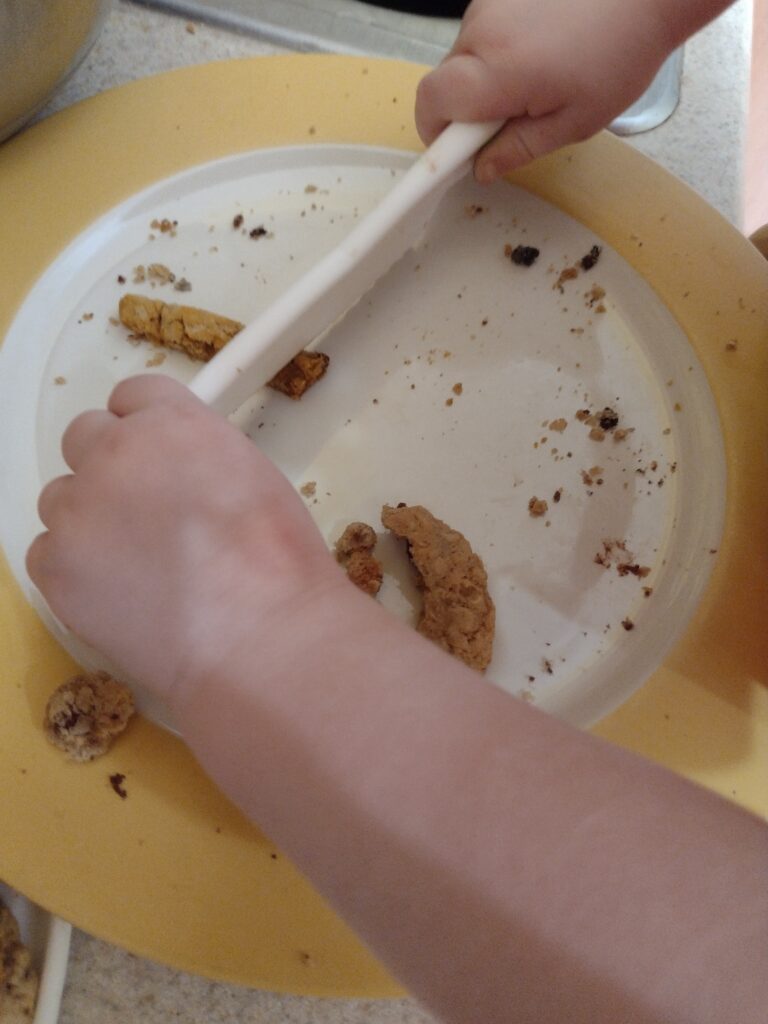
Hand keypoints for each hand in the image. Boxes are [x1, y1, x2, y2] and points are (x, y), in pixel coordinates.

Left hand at [26, 375, 344, 707]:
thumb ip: (201, 454)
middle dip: (111, 465)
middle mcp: (115, 452)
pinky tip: (120, 592)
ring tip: (138, 563)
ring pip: (61, 497)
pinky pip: (47, 553)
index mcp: (172, 422)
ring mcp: (78, 509)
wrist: (256, 634)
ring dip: (89, 518)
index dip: (145, 426)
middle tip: (146, 510)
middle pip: (85, 436)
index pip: (134, 395)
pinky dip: (74, 569)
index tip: (156, 453)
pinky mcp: (56, 565)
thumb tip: (183, 472)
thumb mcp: (254, 475)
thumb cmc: (274, 563)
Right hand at [415, 0, 676, 181]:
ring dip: (484, 75)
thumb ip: (518, 148)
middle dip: (466, 106)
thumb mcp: (573, 123)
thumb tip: (480, 169)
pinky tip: (539, 48)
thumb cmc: (618, 58)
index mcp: (496, 71)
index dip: (434, 130)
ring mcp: (488, 2)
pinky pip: (482, 30)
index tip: (457, 148)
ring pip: (463, 54)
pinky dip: (498, 48)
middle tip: (512, 117)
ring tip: (535, 76)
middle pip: (444, 79)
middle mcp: (482, 29)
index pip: (431, 102)